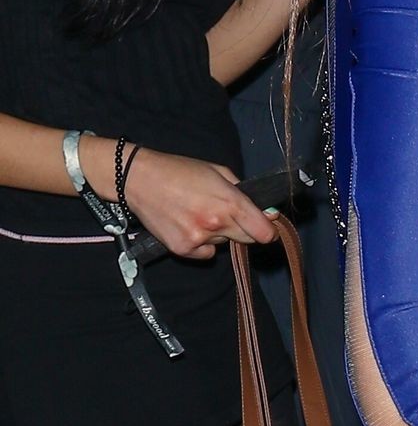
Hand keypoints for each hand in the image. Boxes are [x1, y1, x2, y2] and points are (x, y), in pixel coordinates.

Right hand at [99, 144, 277, 259]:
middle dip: (245, 230)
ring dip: (219, 233)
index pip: (263, 232)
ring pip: (224, 244)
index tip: (267, 227)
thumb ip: (244, 193)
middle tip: (228, 215)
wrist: (140, 180)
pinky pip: (205, 254)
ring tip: (199, 212)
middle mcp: (215, 224)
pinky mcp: (182, 250)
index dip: (269, 230)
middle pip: (248, 240)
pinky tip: (188, 225)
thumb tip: (268, 213)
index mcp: (229, 202)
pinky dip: (202, 244)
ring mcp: (198, 239)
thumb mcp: (219, 172)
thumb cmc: (181, 171)